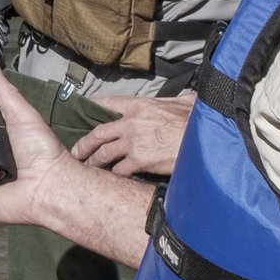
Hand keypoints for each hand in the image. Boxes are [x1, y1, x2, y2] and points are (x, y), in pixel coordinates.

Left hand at [72, 94, 194, 175]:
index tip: (84, 108)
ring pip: (103, 153)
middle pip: (98, 133)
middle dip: (84, 143)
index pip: (109, 102)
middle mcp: (131, 123)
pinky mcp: (139, 161)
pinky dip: (113, 176)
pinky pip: (119, 170)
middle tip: (76, 151)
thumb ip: (175, 101)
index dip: (95, 105)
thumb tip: (187, 98)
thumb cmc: (196, 121)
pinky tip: (110, 180)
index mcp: (140, 106)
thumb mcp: (185, 102)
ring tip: (87, 169)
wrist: (204, 141)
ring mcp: (133, 143)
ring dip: (93, 162)